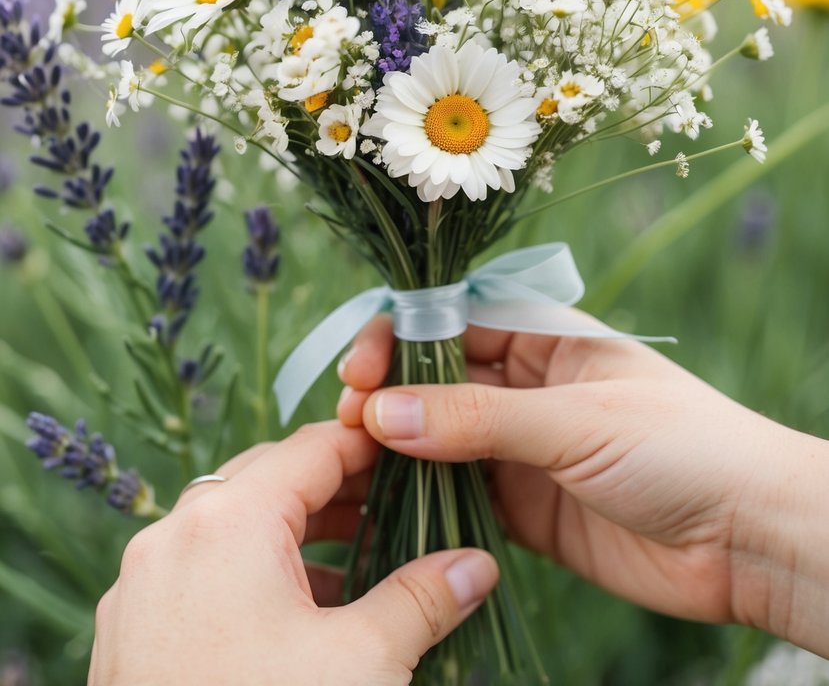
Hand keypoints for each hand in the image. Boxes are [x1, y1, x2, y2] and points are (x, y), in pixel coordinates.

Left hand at [90, 421, 497, 684]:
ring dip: (294, 535)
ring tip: (356, 563)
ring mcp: (141, 584)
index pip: (314, 447)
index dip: (372, 446)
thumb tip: (476, 567)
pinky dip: (249, 573)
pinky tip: (295, 617)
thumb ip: (423, 599)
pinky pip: (198, 571)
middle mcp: (173, 534)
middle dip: (336, 489)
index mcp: (229, 519)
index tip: (416, 454)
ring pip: (230, 525)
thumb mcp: (362, 663)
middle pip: (269, 477)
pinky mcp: (128, 631)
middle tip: (396, 507)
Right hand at [338, 316, 828, 656]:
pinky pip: (460, 493)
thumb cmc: (682, 448)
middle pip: (439, 377)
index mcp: (549, 338)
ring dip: (398, 444)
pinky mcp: (527, 509)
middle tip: (347, 417)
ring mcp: (526, 449)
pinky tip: (386, 499)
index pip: (456, 319)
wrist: (751, 540)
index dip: (402, 335)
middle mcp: (530, 387)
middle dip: (390, 391)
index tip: (360, 366)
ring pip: (442, 436)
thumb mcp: (577, 420)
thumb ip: (479, 418)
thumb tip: (383, 412)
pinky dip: (422, 494)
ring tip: (352, 458)